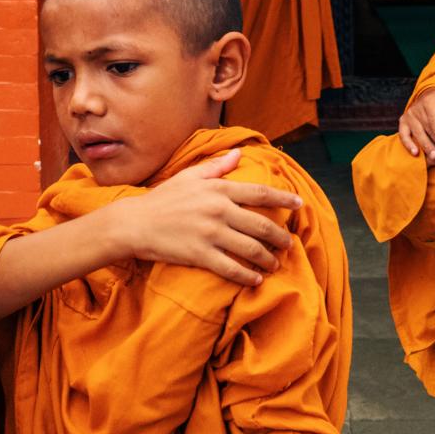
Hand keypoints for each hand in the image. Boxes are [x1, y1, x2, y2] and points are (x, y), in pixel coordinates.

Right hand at [116, 149, 300, 286]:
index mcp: (218, 189)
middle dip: (280, 236)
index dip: (283, 198)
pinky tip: (255, 279)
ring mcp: (210, 234)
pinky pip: (231, 268)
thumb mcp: (189, 177)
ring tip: (275, 264)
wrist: (134, 223)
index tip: (300, 203)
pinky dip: (247, 275)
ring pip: (251, 248)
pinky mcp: (200, 255)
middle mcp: (218, 210)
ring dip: (268, 259)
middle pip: (261, 224)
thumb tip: (238, 154)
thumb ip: (217, 167)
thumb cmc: (162, 199)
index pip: (259, 193)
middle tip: (289, 244)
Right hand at [398, 87, 434, 160]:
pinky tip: (416, 153)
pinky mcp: (403, 123)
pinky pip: (404, 135)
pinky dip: (408, 145)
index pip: (434, 119)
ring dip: (426, 147)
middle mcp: (416, 109)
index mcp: (428, 102)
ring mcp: (408, 116)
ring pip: (417, 134)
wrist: (428, 97)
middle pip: (427, 128)